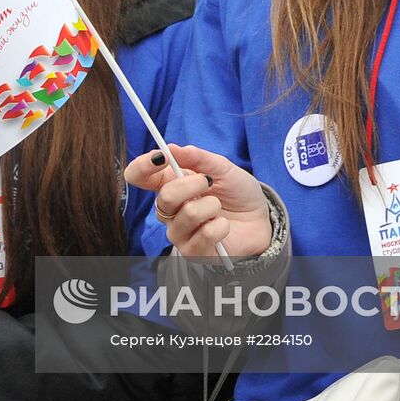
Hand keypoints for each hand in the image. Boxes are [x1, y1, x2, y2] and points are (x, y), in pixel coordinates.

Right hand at [124, 144, 270, 259]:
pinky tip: (224, 226)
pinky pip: (203, 236)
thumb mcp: (222, 167)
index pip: (138, 176)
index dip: (143, 166)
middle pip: (163, 198)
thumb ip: (197, 157)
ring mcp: (179, 233)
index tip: (162, 157)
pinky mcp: (193, 252)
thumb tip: (171, 148)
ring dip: (212, 206)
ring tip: (219, 207)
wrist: (260, 219)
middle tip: (208, 182)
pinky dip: (220, 226)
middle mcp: (169, 210)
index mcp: (169, 184)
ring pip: (187, 215)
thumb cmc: (236, 192)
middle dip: (191, 185)